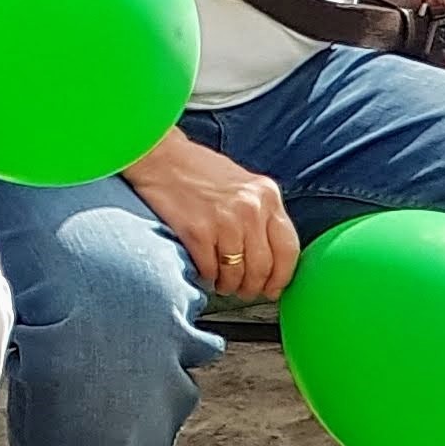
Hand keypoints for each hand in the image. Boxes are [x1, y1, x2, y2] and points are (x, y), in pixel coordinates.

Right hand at [125, 129, 301, 301]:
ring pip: (237, 273)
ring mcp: (224, 220)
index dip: (282, 277)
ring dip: (229, 285)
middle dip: (253, 287)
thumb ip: (261, 213)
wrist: (156, 154)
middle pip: (263, 267)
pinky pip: (210, 269)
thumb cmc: (196, 168)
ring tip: (221, 283)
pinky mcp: (197, 231)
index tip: (273, 288)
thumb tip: (272, 256)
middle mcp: (250, 208)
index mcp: (267, 194)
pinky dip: (208, 276)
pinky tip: (204, 271)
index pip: (289, 249)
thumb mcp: (243, 184)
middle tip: (243, 290)